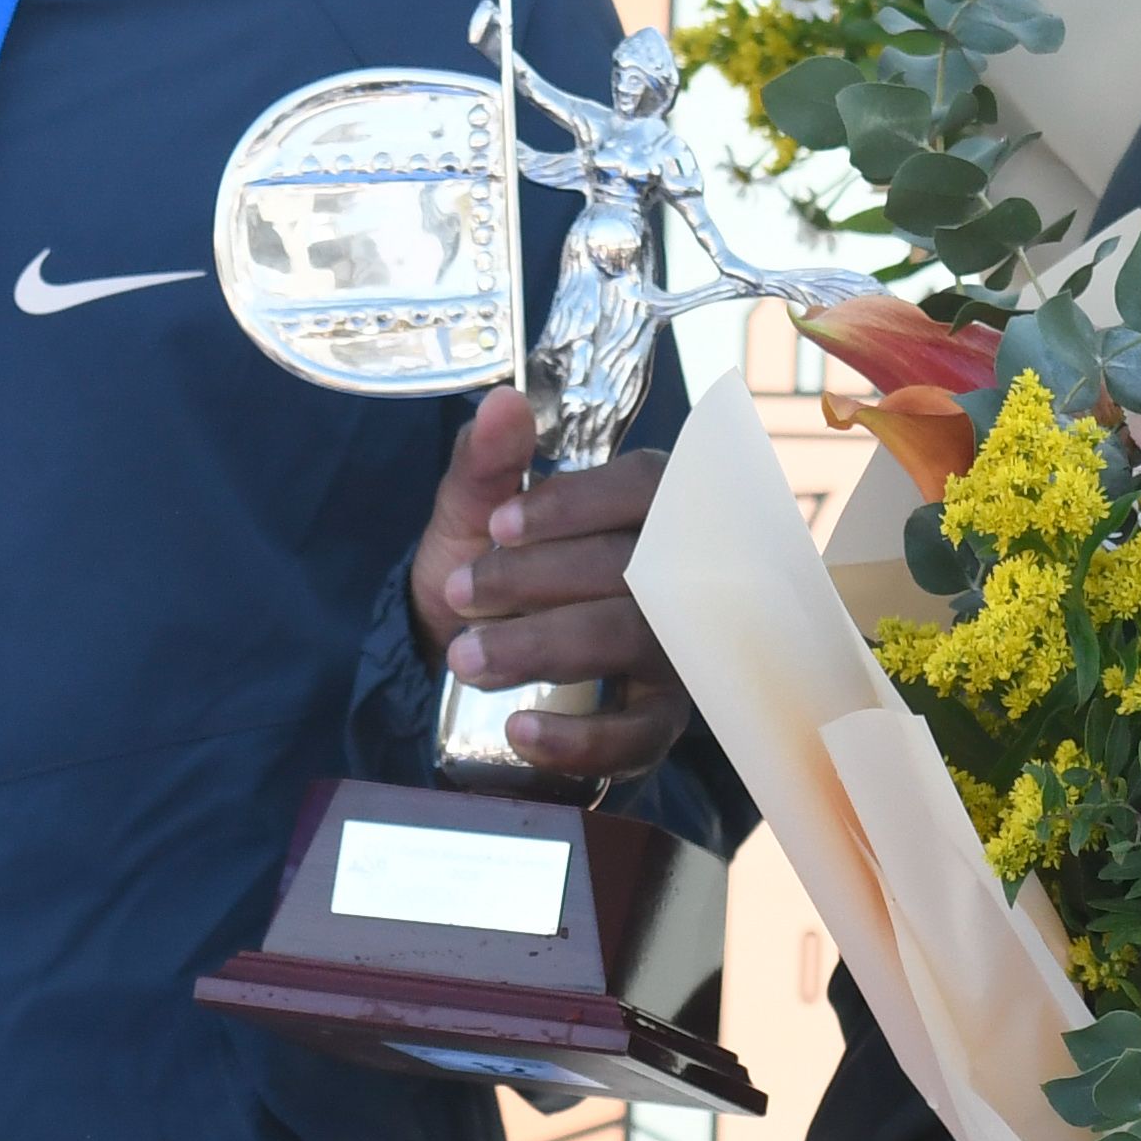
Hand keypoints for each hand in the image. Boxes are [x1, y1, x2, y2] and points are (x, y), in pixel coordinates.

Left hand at [414, 388, 685, 779]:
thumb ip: (488, 463)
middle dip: (538, 579)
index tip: (498, 525)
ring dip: (544, 646)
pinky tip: (519, 727)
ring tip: (467, 658)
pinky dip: (578, 736)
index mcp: (647, 506)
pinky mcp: (660, 720)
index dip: (576, 503)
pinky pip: (640, 734)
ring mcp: (679, 649)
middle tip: (461, 593)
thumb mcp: (473, 515)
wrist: (458, 660)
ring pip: (635, 640)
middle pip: (635, 565)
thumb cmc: (491, 572)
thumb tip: (504, 404)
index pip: (646, 486)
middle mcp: (682, 573)